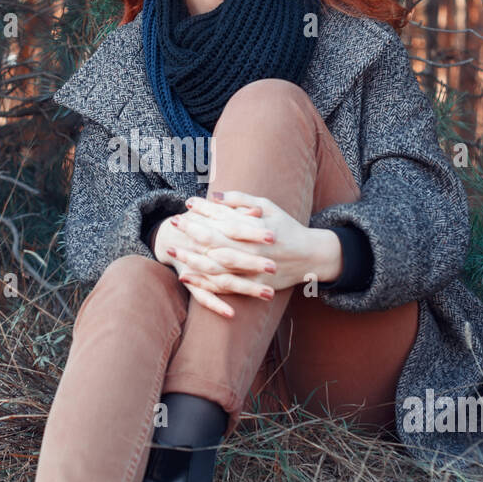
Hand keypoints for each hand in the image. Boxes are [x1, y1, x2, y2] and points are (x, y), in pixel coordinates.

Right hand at [153, 210, 277, 318]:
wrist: (171, 236)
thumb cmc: (200, 222)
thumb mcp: (215, 212)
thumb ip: (235, 209)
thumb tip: (257, 212)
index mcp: (210, 230)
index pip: (234, 230)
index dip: (252, 233)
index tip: (273, 236)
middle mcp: (204, 251)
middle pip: (230, 257)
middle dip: (252, 263)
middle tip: (274, 267)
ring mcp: (197, 269)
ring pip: (223, 280)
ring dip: (245, 288)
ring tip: (269, 294)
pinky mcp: (192, 284)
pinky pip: (203, 297)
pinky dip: (216, 305)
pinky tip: (231, 314)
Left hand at [173, 190, 343, 291]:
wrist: (311, 257)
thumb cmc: (287, 227)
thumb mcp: (268, 207)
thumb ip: (241, 200)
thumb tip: (214, 195)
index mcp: (255, 228)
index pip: (223, 217)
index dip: (204, 210)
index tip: (187, 203)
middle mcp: (251, 249)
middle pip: (215, 241)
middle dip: (191, 232)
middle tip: (173, 224)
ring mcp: (251, 269)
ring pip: (215, 266)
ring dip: (191, 258)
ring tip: (172, 251)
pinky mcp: (252, 285)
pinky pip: (224, 286)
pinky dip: (203, 282)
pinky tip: (186, 276)